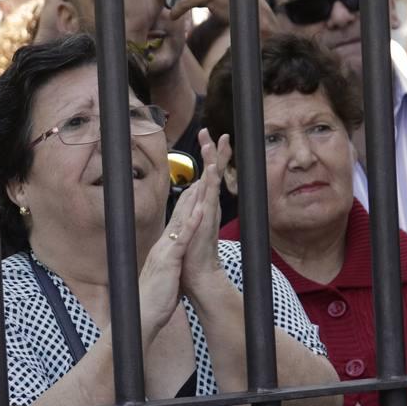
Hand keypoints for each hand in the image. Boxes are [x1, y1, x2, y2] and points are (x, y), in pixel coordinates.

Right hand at [140, 178, 203, 344]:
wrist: (142, 316)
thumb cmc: (154, 302)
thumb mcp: (165, 279)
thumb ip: (169, 269)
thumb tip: (173, 267)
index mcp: (163, 252)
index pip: (175, 225)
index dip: (185, 209)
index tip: (193, 193)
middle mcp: (162, 247)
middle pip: (177, 218)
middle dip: (188, 198)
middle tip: (200, 178)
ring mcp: (165, 252)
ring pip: (180, 223)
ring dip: (190, 204)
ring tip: (201, 185)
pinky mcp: (169, 261)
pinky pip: (182, 239)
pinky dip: (191, 224)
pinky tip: (199, 211)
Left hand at [180, 131, 231, 293]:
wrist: (199, 274)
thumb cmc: (193, 254)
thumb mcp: (190, 227)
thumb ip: (191, 214)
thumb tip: (192, 202)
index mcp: (204, 205)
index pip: (207, 176)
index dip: (208, 157)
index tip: (207, 138)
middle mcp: (209, 205)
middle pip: (213, 172)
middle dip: (214, 151)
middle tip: (213, 131)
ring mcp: (209, 211)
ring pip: (212, 179)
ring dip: (213, 159)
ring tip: (216, 140)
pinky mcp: (206, 219)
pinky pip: (209, 196)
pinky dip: (211, 182)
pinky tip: (211, 168)